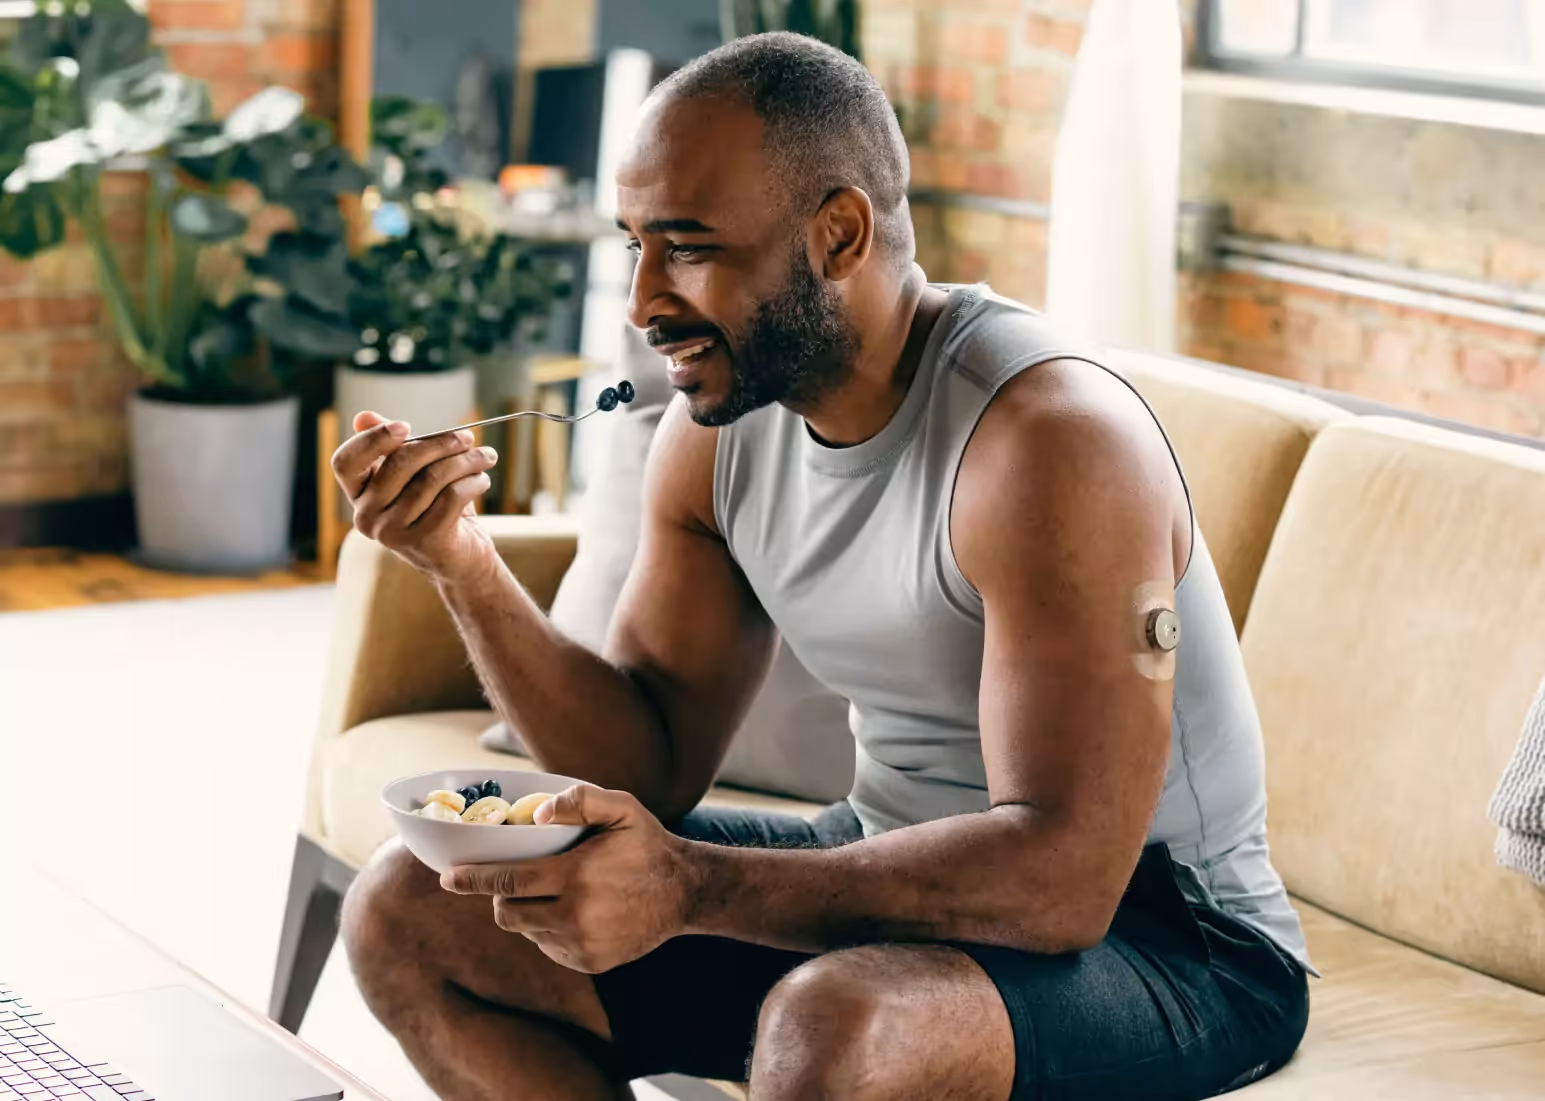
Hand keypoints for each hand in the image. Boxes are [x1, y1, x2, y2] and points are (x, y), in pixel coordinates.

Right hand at [330, 411, 497, 579]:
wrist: (460, 559)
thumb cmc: (435, 508)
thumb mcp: (413, 475)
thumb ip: (392, 447)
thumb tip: (363, 416)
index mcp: (358, 495)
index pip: (345, 462)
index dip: (371, 440)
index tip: (405, 426)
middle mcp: (366, 516)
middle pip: (399, 463)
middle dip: (440, 443)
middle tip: (467, 437)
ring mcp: (392, 532)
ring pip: (432, 478)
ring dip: (466, 461)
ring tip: (485, 457)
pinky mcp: (423, 541)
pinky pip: (452, 496)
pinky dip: (473, 482)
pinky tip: (483, 480)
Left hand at [440, 786, 697, 973]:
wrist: (684, 892)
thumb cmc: (647, 844)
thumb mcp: (623, 808)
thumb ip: (580, 800)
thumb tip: (535, 815)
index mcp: (576, 877)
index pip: (508, 880)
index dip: (473, 879)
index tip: (448, 877)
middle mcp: (575, 917)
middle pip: (507, 914)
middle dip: (499, 897)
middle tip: (513, 880)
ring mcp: (582, 945)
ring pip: (528, 931)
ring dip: (528, 912)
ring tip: (556, 891)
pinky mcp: (590, 962)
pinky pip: (549, 947)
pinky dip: (550, 929)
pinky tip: (575, 910)